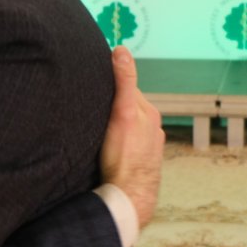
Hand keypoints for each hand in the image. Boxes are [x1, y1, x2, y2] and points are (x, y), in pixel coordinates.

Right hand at [99, 47, 164, 227]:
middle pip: (129, 109)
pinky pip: (129, 147)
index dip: (110, 86)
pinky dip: (120, 145)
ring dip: (116, 127)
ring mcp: (148, 148)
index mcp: (149, 114)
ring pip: (129, 129)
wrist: (128, 197)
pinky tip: (109, 151)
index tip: (94, 84)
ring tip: (99, 131)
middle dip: (114, 107)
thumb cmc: (123, 156)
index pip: (128, 90)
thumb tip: (121, 49)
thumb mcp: (122, 112)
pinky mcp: (141, 164)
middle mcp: (152, 129)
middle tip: (93, 110)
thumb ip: (123, 81)